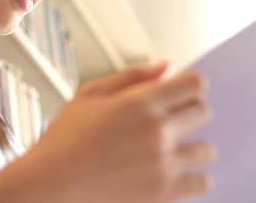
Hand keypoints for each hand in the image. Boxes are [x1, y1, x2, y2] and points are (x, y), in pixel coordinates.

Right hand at [27, 61, 215, 202]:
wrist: (49, 187)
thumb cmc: (64, 140)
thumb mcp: (89, 95)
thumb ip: (132, 76)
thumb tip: (168, 66)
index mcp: (140, 103)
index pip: (195, 83)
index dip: (189, 85)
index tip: (179, 94)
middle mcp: (157, 132)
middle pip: (204, 112)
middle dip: (189, 112)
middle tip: (168, 122)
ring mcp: (163, 165)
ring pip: (206, 149)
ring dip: (191, 146)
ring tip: (168, 151)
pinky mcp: (164, 194)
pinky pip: (203, 182)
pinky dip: (193, 177)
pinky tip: (172, 173)